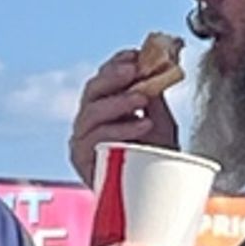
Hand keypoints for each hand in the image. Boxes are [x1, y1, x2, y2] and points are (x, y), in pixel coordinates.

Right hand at [69, 48, 179, 186]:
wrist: (154, 192)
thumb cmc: (156, 157)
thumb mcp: (161, 121)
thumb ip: (156, 96)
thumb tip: (160, 66)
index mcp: (106, 105)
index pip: (105, 77)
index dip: (117, 63)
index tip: (135, 53)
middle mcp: (90, 119)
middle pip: (92, 90)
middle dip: (112, 77)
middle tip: (134, 69)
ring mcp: (83, 138)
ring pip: (91, 112)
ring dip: (117, 102)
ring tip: (142, 99)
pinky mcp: (83, 159)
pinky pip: (97, 139)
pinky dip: (120, 130)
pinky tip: (142, 124)